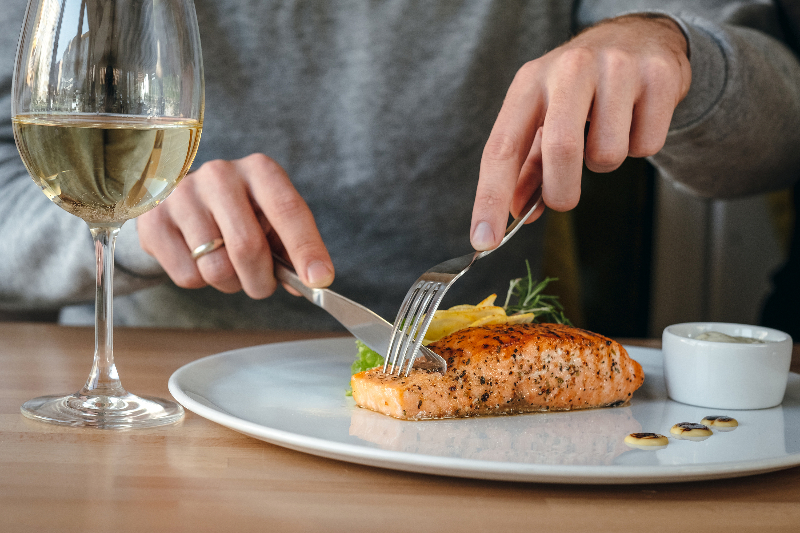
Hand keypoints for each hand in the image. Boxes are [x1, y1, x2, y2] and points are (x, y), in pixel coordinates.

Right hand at [137, 154, 334, 297]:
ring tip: (229, 267)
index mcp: (260, 170)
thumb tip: (312, 281)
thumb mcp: (272, 222)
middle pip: (248, 247)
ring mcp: (183, 195)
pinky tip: (199, 260)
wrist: (182, 203)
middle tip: (262, 286)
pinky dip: (200, 282)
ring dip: (230, 283)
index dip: (306, 248)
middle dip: (261, 281)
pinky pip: (187, 276)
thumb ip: (292, 250)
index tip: (320, 280)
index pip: (288, 211)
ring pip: (216, 268)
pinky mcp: (154, 220)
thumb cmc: (241, 215)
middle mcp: (220, 174)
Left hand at [470, 14, 690, 249]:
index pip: (501, 148)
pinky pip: (646, 146)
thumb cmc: (581, 85)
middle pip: (561, 150)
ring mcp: (617, 68)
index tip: (484, 239)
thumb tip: (518, 212)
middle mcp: (569, 69)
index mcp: (530, 82)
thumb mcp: (544, 115)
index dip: (490, 198)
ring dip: (604, 164)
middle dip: (562, 192)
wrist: (639, 37)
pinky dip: (639, 147)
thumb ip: (528, 166)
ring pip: (608, 155)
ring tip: (606, 135)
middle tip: (564, 198)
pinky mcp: (659, 76)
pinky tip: (634, 120)